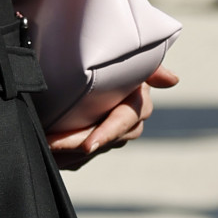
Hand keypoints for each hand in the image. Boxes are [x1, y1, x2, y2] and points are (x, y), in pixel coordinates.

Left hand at [47, 63, 179, 163]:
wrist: (95, 63)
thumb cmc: (116, 58)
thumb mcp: (132, 58)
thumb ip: (151, 67)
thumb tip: (173, 80)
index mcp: (137, 104)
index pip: (122, 122)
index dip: (106, 134)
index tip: (88, 145)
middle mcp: (128, 124)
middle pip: (101, 140)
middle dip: (75, 144)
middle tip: (50, 142)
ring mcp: (111, 137)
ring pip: (89, 153)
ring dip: (66, 154)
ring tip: (44, 149)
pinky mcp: (94, 144)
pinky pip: (80, 159)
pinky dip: (65, 158)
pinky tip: (49, 156)